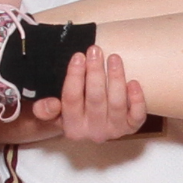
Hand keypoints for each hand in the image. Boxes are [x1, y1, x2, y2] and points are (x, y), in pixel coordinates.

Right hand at [32, 47, 149, 142]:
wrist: (90, 128)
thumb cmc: (72, 113)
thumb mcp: (52, 113)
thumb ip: (45, 109)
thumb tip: (51, 104)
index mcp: (72, 128)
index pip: (71, 100)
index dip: (74, 76)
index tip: (78, 56)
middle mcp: (93, 132)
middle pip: (95, 99)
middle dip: (95, 72)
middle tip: (95, 51)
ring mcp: (113, 130)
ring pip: (117, 104)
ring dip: (116, 79)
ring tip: (114, 58)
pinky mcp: (130, 128)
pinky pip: (137, 117)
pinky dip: (137, 100)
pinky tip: (133, 82)